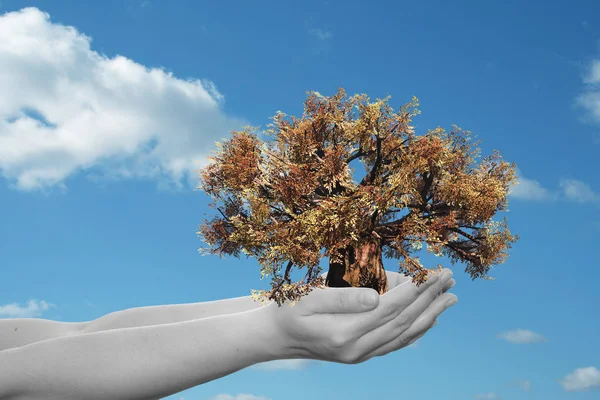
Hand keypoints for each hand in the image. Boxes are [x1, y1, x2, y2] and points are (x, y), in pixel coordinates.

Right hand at [266, 268, 456, 363]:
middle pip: (404, 322)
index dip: (416, 289)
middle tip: (450, 278)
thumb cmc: (288, 309)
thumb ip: (343, 297)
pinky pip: (396, 343)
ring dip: (430, 315)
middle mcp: (357, 349)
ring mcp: (361, 355)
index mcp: (345, 333)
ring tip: (450, 298)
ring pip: (404, 335)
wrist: (276, 338)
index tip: (433, 272)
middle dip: (430, 298)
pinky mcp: (361, 355)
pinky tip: (429, 320)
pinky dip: (416, 331)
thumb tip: (378, 295)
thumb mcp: (308, 297)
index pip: (392, 308)